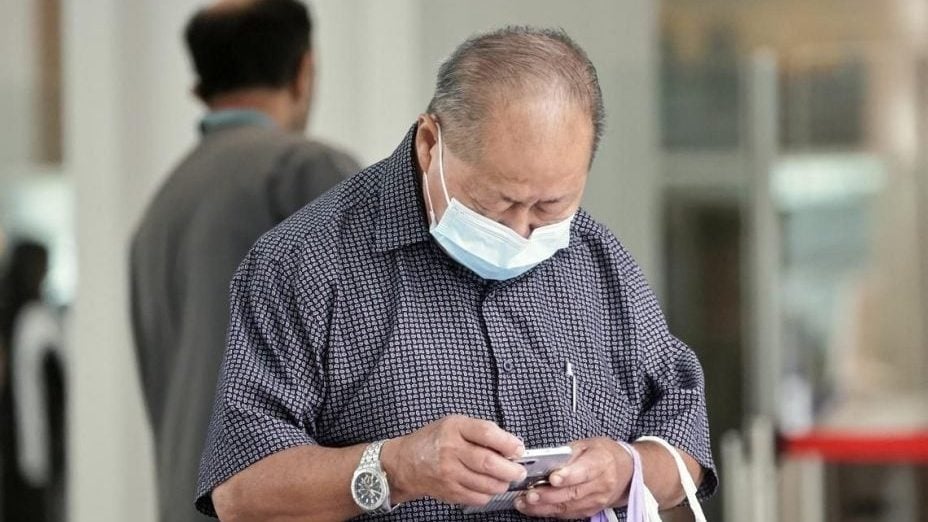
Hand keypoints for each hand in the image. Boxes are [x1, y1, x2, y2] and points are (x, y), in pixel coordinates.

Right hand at [381, 415, 526, 506]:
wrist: (405, 462)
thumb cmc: (434, 440)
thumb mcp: (455, 424)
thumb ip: (481, 431)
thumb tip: (510, 444)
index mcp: (454, 428)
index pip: (486, 433)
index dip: (507, 443)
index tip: (518, 449)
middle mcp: (451, 450)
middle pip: (488, 463)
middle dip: (511, 469)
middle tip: (519, 471)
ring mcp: (449, 473)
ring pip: (486, 484)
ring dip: (502, 483)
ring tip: (505, 479)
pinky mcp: (449, 492)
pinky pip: (477, 497)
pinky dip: (488, 494)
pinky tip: (488, 486)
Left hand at [514, 437, 631, 518]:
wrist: (627, 472)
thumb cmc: (604, 454)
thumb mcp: (588, 444)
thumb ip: (568, 453)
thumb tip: (547, 461)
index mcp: (602, 462)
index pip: (585, 471)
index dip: (568, 476)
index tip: (552, 478)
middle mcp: (601, 484)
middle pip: (573, 493)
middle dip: (548, 495)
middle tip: (529, 494)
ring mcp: (597, 500)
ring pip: (568, 507)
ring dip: (544, 506)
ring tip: (524, 502)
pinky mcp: (591, 511)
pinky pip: (568, 514)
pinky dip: (549, 512)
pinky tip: (534, 508)